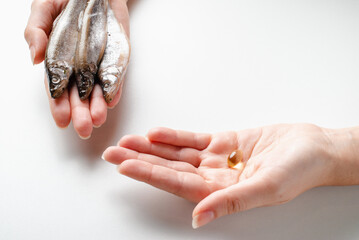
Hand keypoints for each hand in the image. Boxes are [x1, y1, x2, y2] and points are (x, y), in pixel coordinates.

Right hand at [24, 0, 129, 138]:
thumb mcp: (44, 8)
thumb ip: (36, 31)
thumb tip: (34, 58)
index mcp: (58, 59)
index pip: (57, 88)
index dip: (59, 105)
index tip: (62, 120)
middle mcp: (78, 67)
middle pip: (78, 95)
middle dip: (80, 113)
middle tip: (83, 129)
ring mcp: (98, 64)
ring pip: (97, 91)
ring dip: (98, 107)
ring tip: (98, 120)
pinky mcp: (116, 59)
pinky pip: (116, 77)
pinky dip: (115, 89)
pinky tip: (112, 101)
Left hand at [103, 124, 336, 227]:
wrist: (314, 147)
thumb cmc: (298, 170)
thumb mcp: (267, 188)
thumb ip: (231, 202)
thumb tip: (199, 218)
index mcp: (220, 192)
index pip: (176, 183)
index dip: (149, 174)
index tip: (124, 167)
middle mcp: (213, 177)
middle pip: (169, 168)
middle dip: (139, 160)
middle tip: (112, 154)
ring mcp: (217, 159)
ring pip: (177, 152)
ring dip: (151, 146)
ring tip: (127, 140)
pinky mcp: (224, 141)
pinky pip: (193, 139)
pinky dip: (175, 136)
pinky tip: (156, 133)